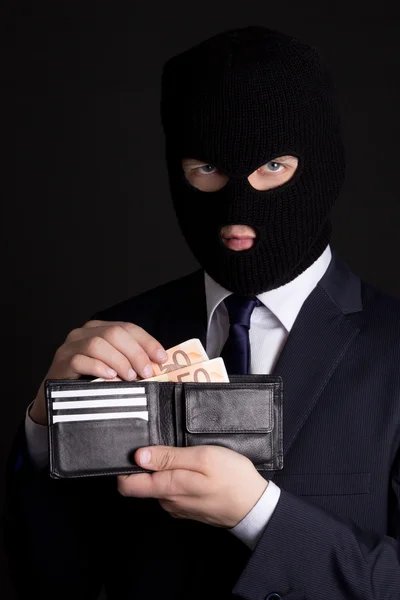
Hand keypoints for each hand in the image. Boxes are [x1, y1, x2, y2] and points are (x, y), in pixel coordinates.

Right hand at [30, 320, 166, 424]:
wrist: (56, 397)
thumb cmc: (88, 381)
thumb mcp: (112, 366)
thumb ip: (129, 361)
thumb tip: (156, 365)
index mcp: (99, 329)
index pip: (128, 327)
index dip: (147, 342)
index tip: (160, 358)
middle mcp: (84, 333)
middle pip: (114, 333)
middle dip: (135, 352)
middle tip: (146, 372)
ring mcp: (70, 346)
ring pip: (98, 344)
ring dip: (119, 361)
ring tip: (130, 377)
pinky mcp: (62, 362)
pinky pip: (81, 360)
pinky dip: (99, 368)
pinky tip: (111, 378)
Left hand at [117, 445, 267, 528]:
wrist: (255, 506)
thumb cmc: (232, 478)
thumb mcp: (202, 457)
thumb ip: (169, 457)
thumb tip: (139, 456)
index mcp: (167, 488)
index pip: (127, 486)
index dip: (124, 468)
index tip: (134, 450)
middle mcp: (167, 501)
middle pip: (143, 483)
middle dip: (149, 464)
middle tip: (169, 446)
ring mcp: (178, 507)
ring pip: (160, 485)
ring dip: (166, 470)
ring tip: (187, 455)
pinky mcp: (189, 508)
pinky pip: (174, 491)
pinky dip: (179, 478)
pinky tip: (195, 469)